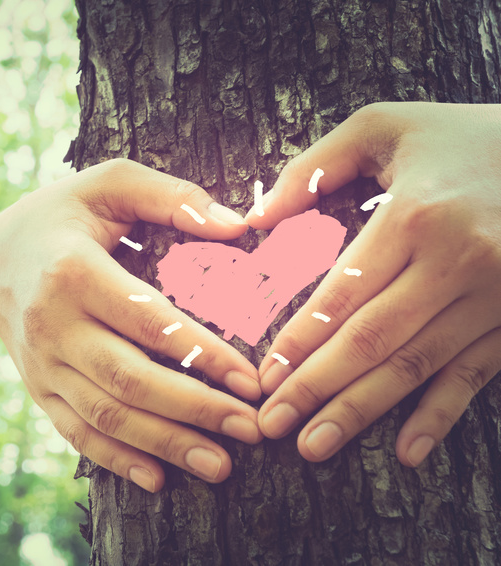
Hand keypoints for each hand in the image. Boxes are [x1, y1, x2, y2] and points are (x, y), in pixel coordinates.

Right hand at [0, 158, 262, 491]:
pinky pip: (75, 431)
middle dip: (193, 410)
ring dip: (164, 444)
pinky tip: (159, 478)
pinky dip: (115, 459)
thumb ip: (173, 197)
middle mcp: (51, 324)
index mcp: (73, 271)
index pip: (149, 322)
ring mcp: (40, 363)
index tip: (253, 380)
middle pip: (128, 379)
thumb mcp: (111, 183)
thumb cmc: (65, 213)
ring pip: (104, 415)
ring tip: (221, 466)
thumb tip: (238, 225)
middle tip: (250, 431)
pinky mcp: (37, 387)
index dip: (204, 354)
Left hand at [247, 102, 500, 466]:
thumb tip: (255, 219)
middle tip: (272, 425)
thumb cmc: (463, 135)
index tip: (264, 376)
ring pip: (417, 366)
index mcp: (415, 214)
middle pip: (372, 340)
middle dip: (316, 388)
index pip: (342, 294)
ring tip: (313, 446)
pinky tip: (406, 451)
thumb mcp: (383, 126)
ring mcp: (495, 295)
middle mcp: (457, 261)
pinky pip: (476, 373)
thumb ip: (313, 168)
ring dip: (362, 411)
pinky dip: (441, 415)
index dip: (299, 341)